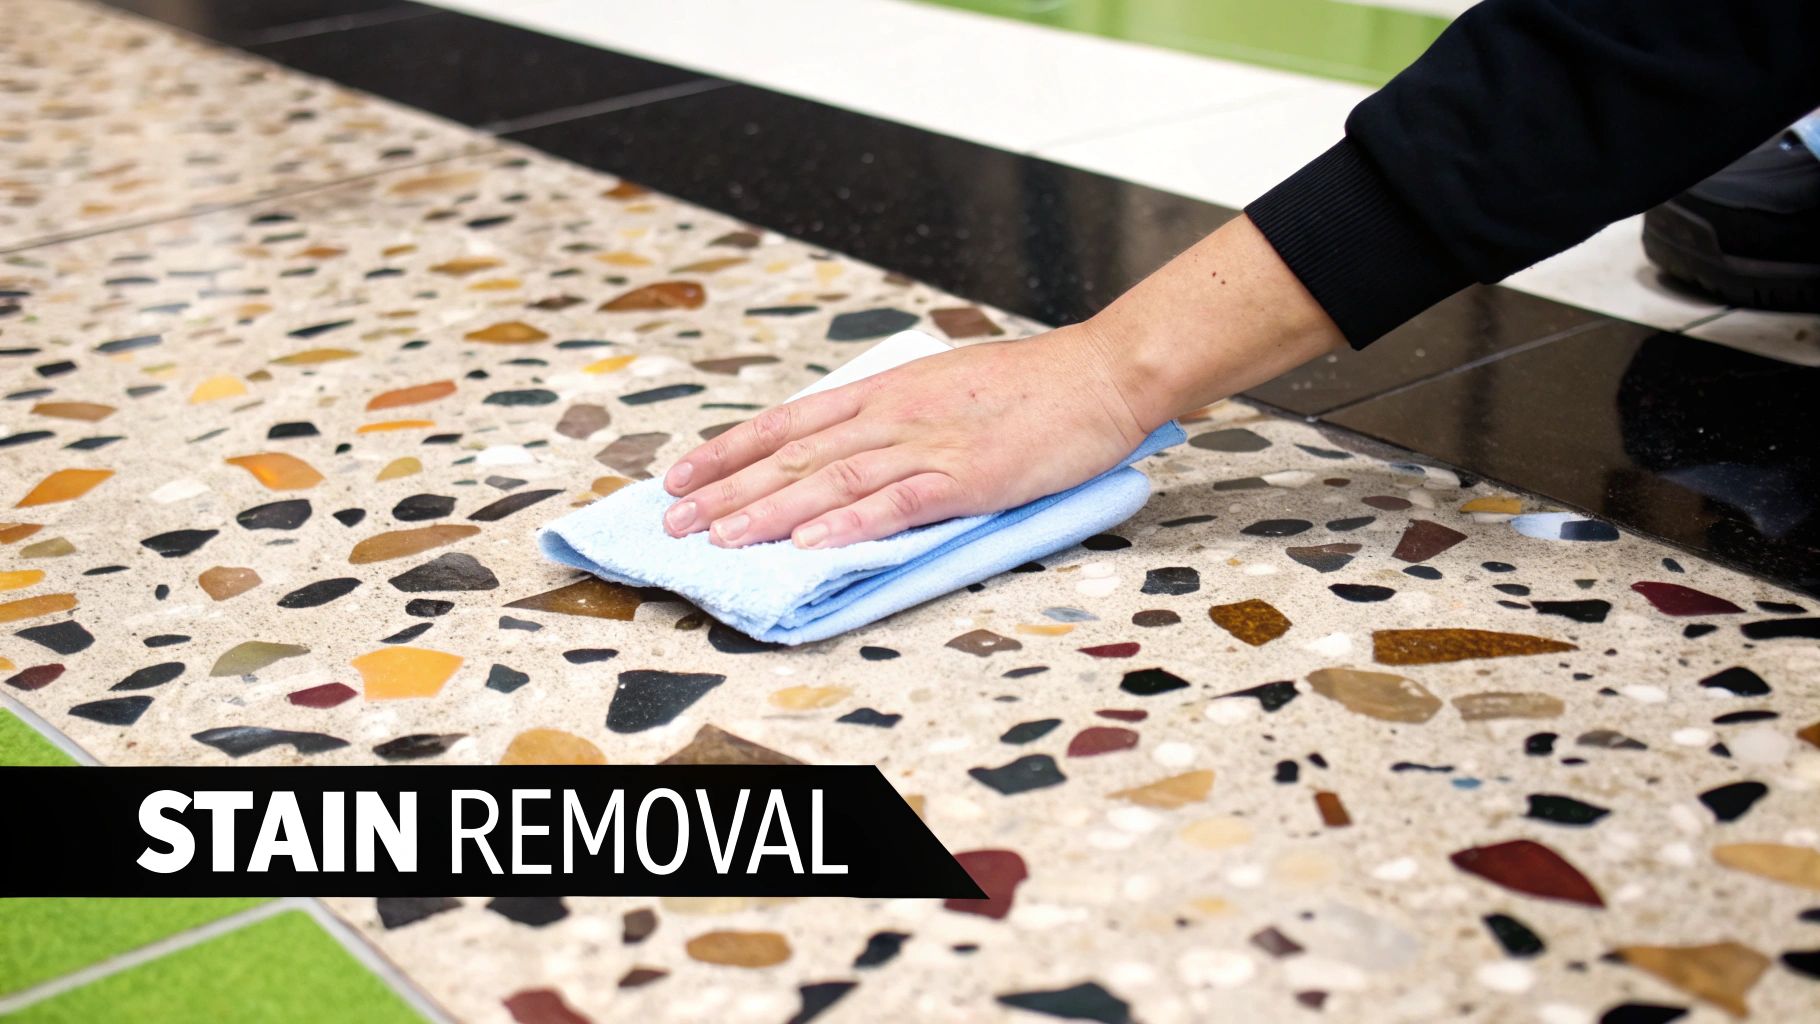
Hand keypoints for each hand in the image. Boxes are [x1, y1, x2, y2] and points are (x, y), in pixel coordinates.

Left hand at [660, 324, 1150, 548]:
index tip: (680, 474)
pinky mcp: (968, 476)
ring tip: (722, 538)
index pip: (788, 420)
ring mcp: (929, 444)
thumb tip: (844, 445)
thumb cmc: (1030, 386)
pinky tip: (813, 542)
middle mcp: (893, 414)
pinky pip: (899, 501)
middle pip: (795, 454)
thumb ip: (892, 417)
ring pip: (832, 478)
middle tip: (674, 521)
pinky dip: (852, 521)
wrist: (1100, 373)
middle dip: (728, 489)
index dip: (728, 449)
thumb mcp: (943, 387)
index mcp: (885, 392)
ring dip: (771, 510)